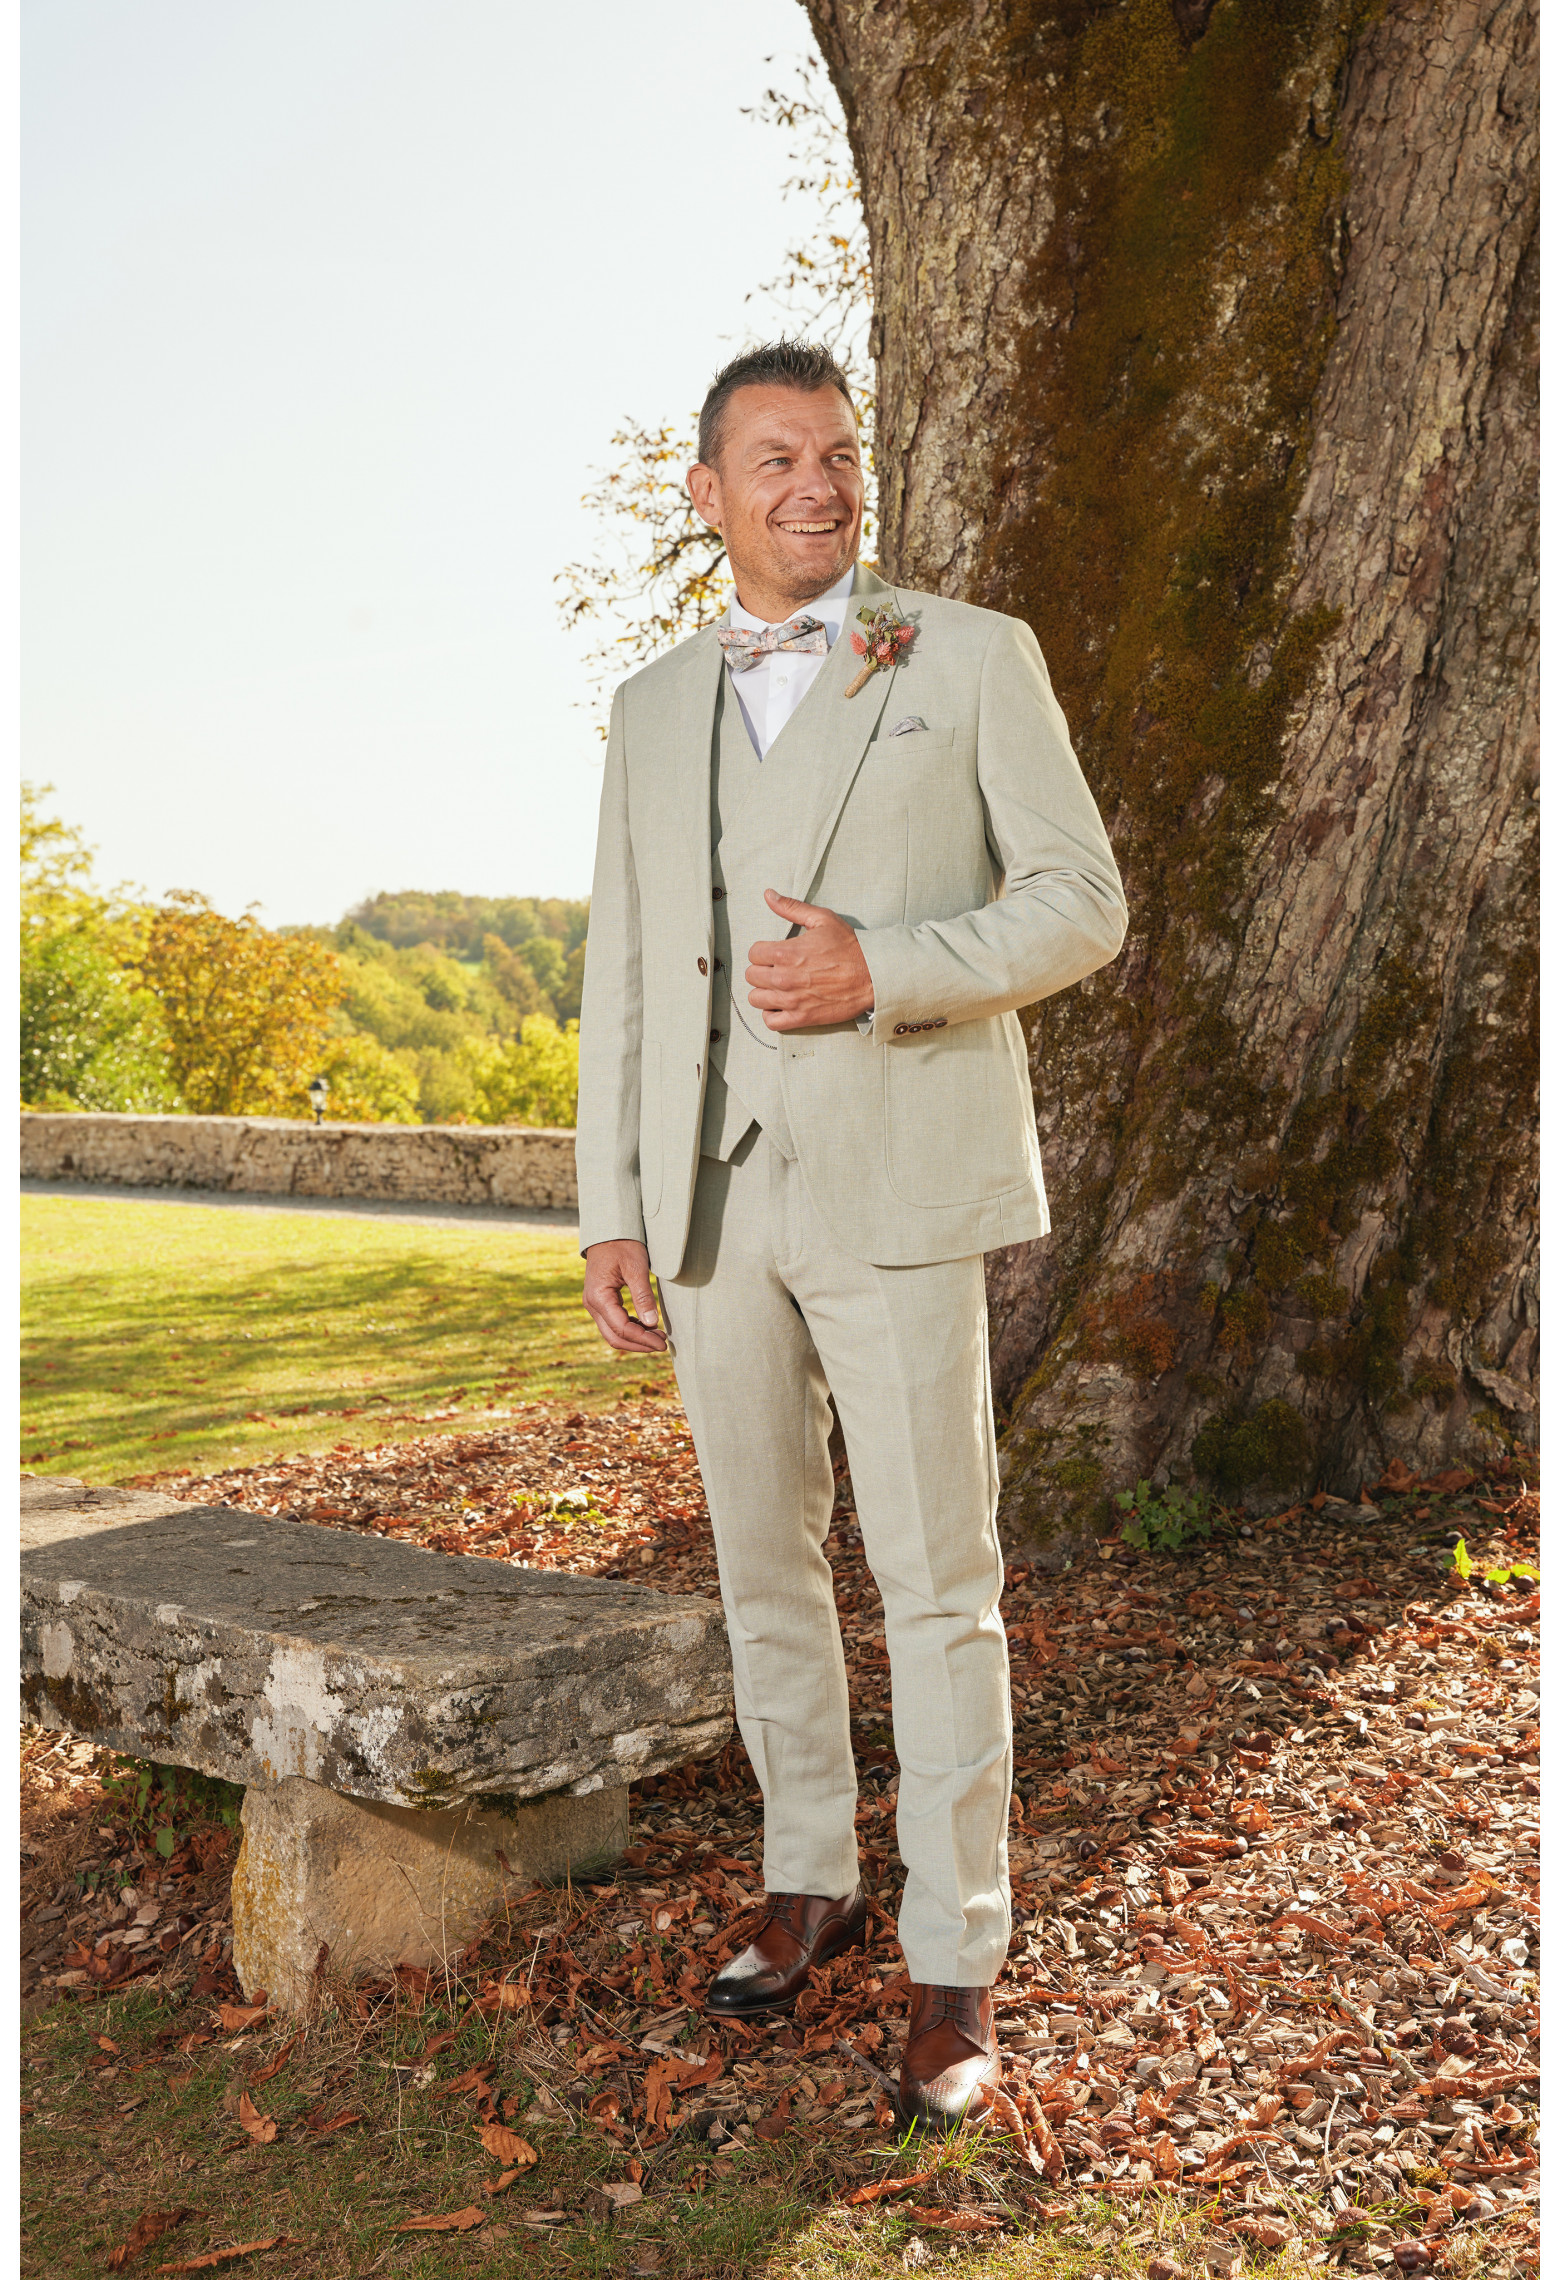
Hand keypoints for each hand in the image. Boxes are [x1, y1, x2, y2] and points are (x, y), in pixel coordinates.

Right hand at [582, 1239, 666, 1353]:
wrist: (609, 1231)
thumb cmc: (622, 1245)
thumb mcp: (636, 1268)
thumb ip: (643, 1296)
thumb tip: (652, 1323)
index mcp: (599, 1297)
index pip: (622, 1328)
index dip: (643, 1339)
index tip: (663, 1343)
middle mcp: (592, 1304)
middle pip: (615, 1337)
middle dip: (639, 1344)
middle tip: (662, 1344)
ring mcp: (594, 1304)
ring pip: (613, 1333)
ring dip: (635, 1338)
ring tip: (658, 1337)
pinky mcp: (601, 1302)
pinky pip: (614, 1323)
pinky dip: (631, 1329)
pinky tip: (647, 1327)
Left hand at [745, 889, 873, 1030]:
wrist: (873, 975)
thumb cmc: (849, 947)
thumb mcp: (822, 919)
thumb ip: (791, 907)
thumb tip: (768, 894)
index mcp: (786, 952)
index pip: (753, 953)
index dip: (762, 952)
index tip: (773, 954)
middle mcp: (784, 977)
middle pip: (751, 976)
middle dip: (762, 971)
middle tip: (777, 969)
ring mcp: (792, 1000)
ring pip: (756, 999)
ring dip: (764, 992)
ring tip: (778, 988)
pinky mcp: (801, 1018)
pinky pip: (770, 1021)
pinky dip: (772, 1014)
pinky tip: (781, 1005)